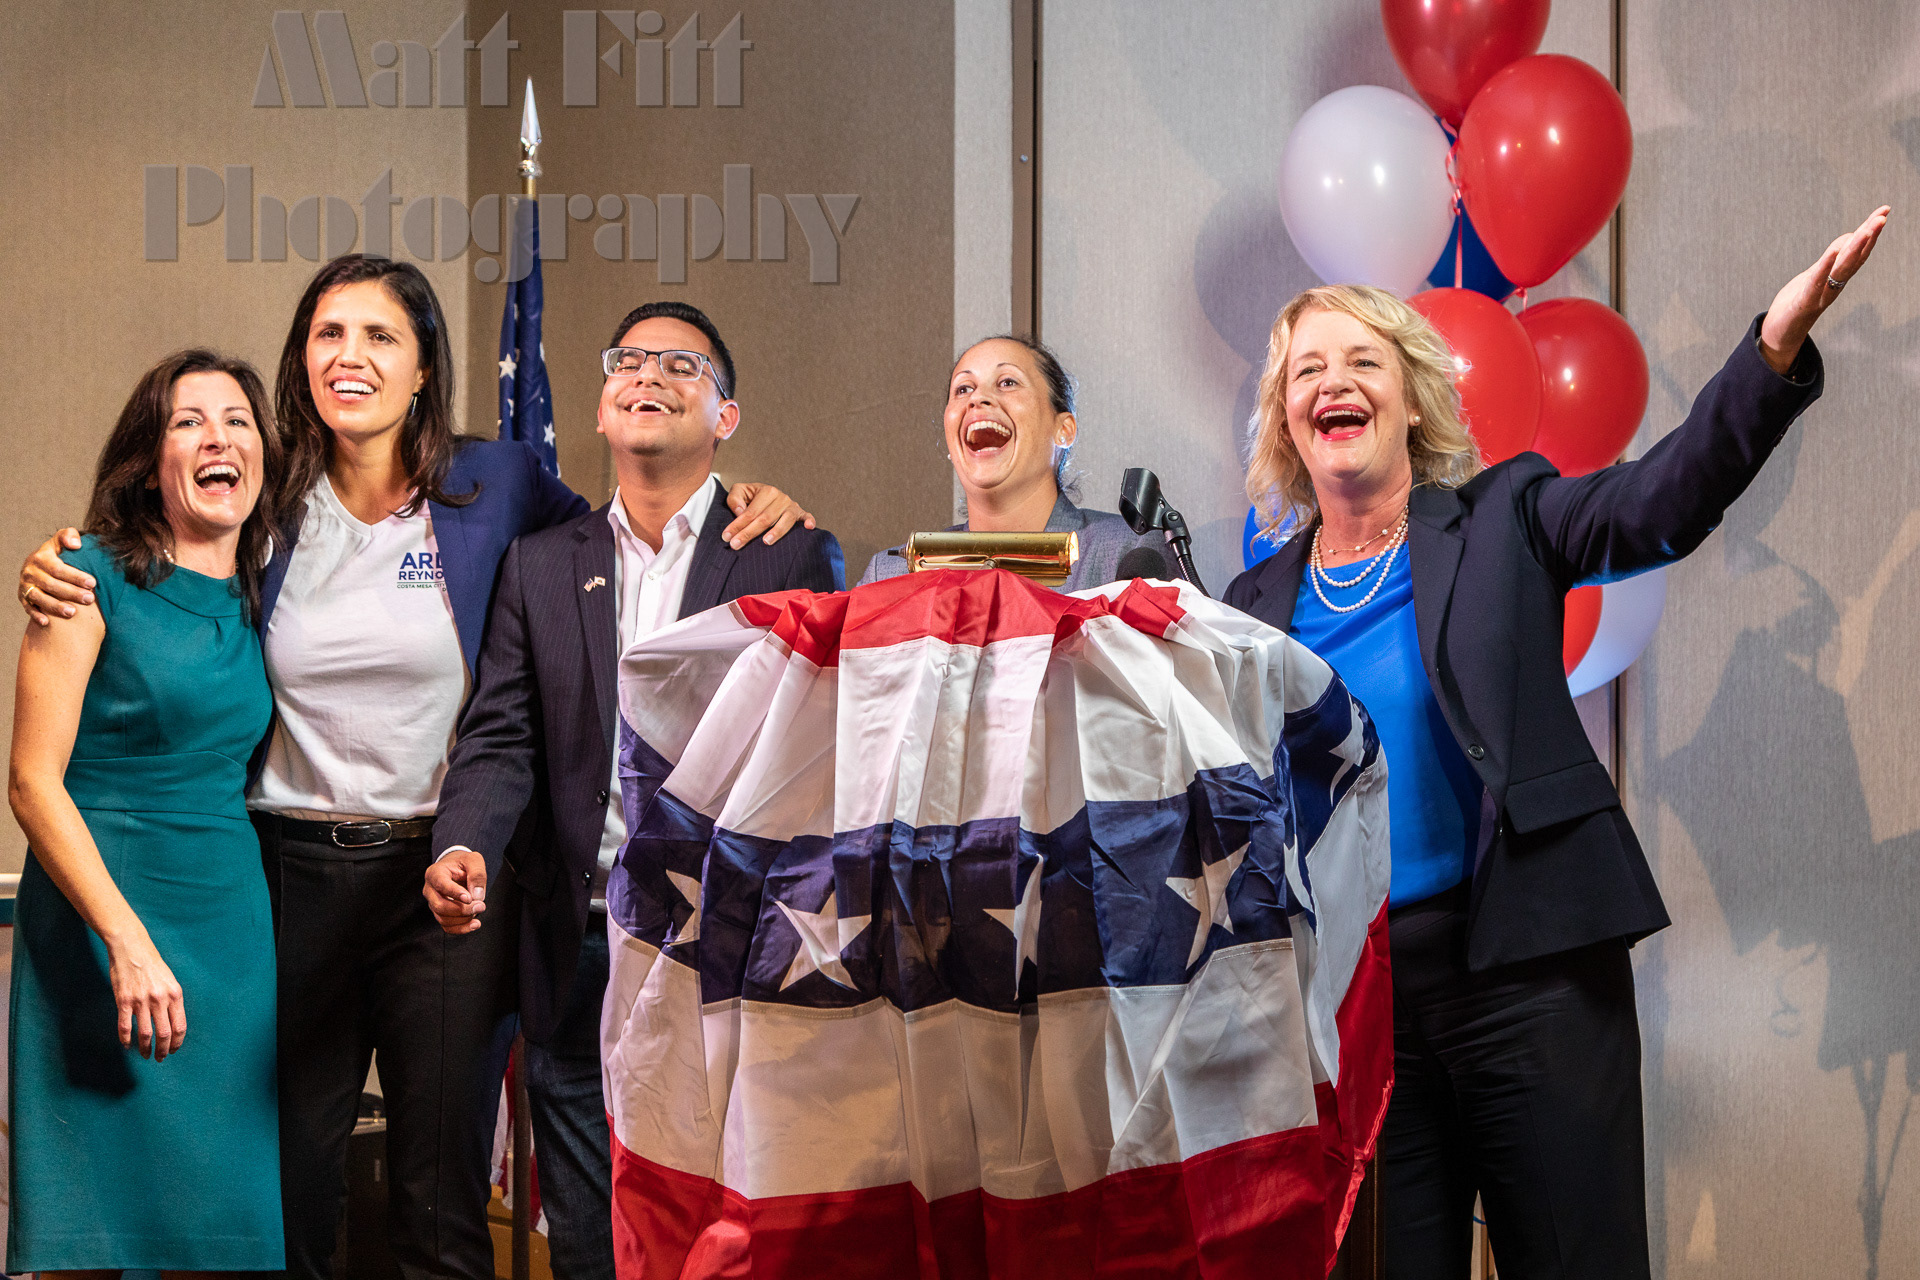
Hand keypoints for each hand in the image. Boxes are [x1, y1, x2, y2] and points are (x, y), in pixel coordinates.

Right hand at [20, 527, 90, 626]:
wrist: (39, 564)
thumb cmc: (57, 552)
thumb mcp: (61, 540)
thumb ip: (68, 536)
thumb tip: (76, 544)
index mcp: (41, 557)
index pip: (58, 568)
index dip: (75, 576)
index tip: (93, 583)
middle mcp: (30, 572)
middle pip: (51, 585)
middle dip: (71, 593)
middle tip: (90, 599)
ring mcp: (26, 585)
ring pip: (39, 598)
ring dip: (55, 606)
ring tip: (73, 612)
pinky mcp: (23, 597)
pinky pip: (28, 608)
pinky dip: (36, 615)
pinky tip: (47, 623)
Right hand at [108, 931, 184, 1059]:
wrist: (132, 948)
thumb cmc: (152, 964)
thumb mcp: (169, 980)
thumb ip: (172, 1000)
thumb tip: (172, 1022)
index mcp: (175, 994)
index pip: (180, 1026)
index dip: (177, 1042)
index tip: (173, 1050)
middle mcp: (160, 999)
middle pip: (165, 1033)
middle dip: (163, 1050)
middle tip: (160, 1058)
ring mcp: (141, 1000)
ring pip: (146, 1033)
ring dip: (146, 1048)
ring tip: (146, 1055)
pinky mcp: (124, 1000)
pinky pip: (125, 1026)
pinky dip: (126, 1039)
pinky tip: (127, 1045)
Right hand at [424, 849, 487, 934]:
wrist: (457, 868)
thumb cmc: (464, 863)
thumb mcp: (474, 860)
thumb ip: (477, 874)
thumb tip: (477, 896)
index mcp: (435, 873)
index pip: (441, 885)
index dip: (455, 893)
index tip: (470, 898)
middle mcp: (430, 890)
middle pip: (439, 906)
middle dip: (462, 909)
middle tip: (481, 906)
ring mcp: (433, 903)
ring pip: (443, 918)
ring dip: (463, 919)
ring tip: (479, 910)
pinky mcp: (440, 913)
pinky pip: (447, 927)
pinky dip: (461, 928)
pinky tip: (474, 924)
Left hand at [723, 482, 815, 549]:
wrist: (766, 495)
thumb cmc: (751, 496)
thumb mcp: (740, 491)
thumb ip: (735, 498)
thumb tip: (740, 511)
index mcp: (767, 491)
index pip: (750, 512)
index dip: (737, 524)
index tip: (727, 536)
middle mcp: (781, 498)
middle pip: (765, 519)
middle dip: (749, 533)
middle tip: (736, 545)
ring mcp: (792, 506)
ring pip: (785, 521)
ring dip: (777, 532)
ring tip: (765, 542)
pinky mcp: (800, 514)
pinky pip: (807, 517)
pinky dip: (809, 521)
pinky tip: (809, 528)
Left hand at [1759, 205, 1889, 374]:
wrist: (1781, 334)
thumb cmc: (1798, 303)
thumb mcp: (1816, 274)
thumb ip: (1832, 258)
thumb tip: (1850, 237)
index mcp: (1837, 277)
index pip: (1858, 251)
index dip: (1871, 232)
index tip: (1884, 211)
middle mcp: (1834, 284)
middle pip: (1855, 257)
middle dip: (1869, 236)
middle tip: (1883, 217)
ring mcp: (1821, 293)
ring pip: (1842, 268)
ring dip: (1855, 248)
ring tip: (1867, 228)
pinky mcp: (1805, 302)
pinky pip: (1817, 282)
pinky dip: (1825, 266)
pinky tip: (1833, 252)